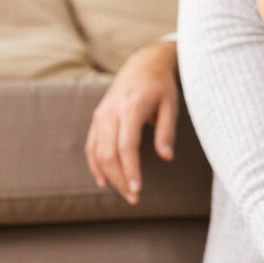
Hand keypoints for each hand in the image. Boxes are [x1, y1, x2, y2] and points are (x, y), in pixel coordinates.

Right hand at [85, 40, 178, 203]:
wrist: (143, 64)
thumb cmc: (161, 86)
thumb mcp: (171, 105)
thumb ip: (167, 131)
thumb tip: (166, 157)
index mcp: (131, 108)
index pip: (126, 146)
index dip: (130, 170)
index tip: (138, 189)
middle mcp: (111, 112)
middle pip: (109, 153)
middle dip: (120, 179)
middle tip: (134, 198)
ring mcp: (101, 115)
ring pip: (98, 152)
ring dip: (109, 176)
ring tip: (125, 193)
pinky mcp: (97, 118)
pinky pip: (91, 145)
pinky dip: (95, 165)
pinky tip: (104, 181)